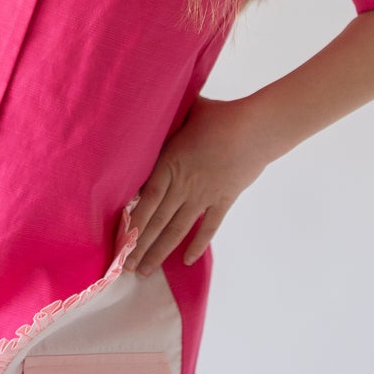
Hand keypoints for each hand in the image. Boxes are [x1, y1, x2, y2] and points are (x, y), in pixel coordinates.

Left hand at [123, 95, 268, 274]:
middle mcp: (183, 184)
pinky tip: (187, 259)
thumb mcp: (186, 113)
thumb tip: (150, 103)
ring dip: (161, 251)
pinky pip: (208, 227)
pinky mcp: (223, 200)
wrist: (256, 129)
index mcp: (169, 163)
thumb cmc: (220, 116)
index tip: (118, 238)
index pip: (144, 199)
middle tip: (127, 267)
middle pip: (157, 220)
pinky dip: (198, 244)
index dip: (131, 221)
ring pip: (178, 229)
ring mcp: (203, 196)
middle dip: (140, 245)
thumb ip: (168, 118)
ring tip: (146, 269)